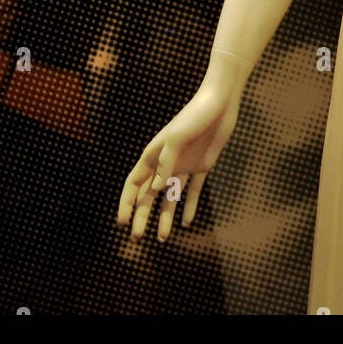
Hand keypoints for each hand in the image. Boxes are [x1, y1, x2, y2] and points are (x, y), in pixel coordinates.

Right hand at [117, 71, 242, 240]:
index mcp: (153, 154)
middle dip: (142, 216)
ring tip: (162, 239)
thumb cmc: (194, 116)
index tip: (121, 223)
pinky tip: (187, 222)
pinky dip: (189, 207)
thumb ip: (165, 164)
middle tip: (138, 239)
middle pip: (149, 195)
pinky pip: (193, 191)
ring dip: (165, 217)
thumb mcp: (176, 139)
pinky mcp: (202, 165)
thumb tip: (155, 190)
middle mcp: (166, 162)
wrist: (220, 104)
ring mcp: (184, 165)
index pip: (134, 183)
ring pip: (170, 196)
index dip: (126, 203)